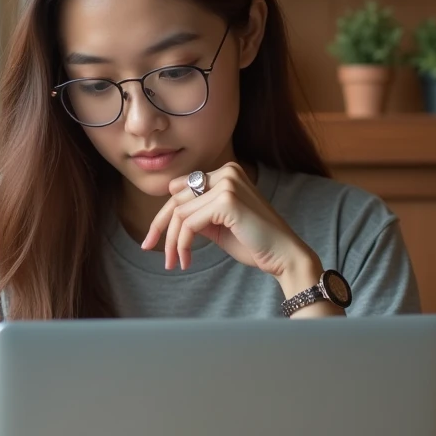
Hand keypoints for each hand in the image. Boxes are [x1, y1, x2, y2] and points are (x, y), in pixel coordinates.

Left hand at [140, 162, 318, 284]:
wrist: (283, 255)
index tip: (153, 239)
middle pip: (176, 200)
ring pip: (179, 213)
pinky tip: (186, 260)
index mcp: (225, 172)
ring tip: (174, 262)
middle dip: (161, 228)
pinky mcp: (227, 201)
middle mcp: (226, 172)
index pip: (181, 190)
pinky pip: (189, 224)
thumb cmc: (252, 241)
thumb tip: (169, 211)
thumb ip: (196, 213)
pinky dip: (183, 244)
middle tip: (152, 250)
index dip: (163, 215)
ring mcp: (227, 184)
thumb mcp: (217, 223)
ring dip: (172, 242)